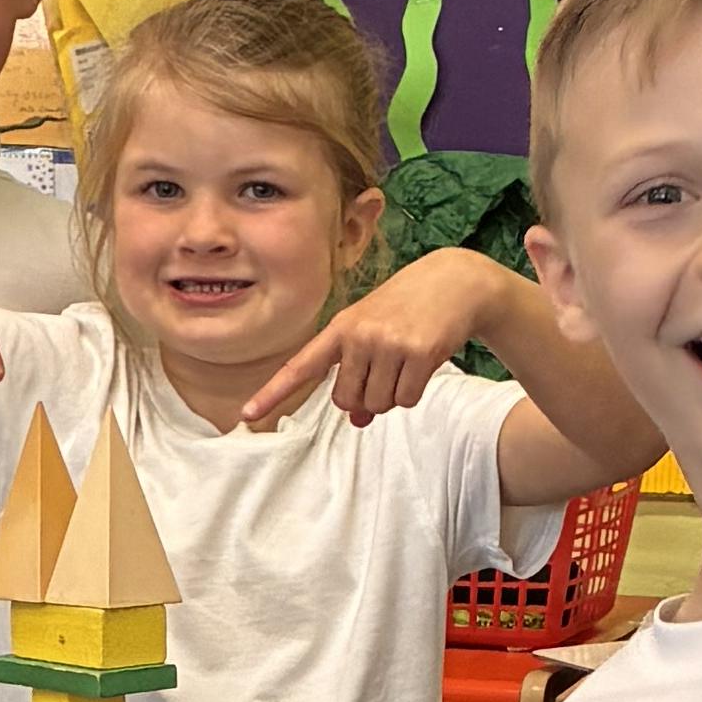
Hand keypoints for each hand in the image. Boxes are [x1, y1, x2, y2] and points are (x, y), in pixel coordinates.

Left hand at [242, 252, 482, 428]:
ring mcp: (388, 343)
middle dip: (366, 397)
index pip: (300, 366)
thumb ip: (359, 373)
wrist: (453, 281)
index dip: (273, 393)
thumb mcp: (375, 333)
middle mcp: (358, 335)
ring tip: (405, 361)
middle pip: (347, 400)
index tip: (248, 414)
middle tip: (386, 370)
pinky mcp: (418, 353)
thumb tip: (358, 420)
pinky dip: (414, 391)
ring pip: (378, 404)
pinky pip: (406, 399)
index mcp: (340, 328)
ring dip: (393, 394)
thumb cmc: (407, 309)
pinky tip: (422, 363)